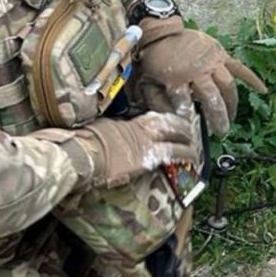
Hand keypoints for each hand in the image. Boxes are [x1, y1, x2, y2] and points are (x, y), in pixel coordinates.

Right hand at [79, 111, 198, 188]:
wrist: (80, 154)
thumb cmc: (81, 145)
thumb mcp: (95, 133)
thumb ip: (106, 132)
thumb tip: (106, 134)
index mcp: (123, 123)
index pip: (148, 119)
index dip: (161, 120)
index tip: (169, 121)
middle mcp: (137, 128)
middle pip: (164, 121)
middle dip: (179, 124)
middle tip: (189, 127)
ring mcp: (144, 141)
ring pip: (173, 134)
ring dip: (186, 137)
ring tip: (194, 142)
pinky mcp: (148, 157)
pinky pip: (172, 152)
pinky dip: (184, 154)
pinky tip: (193, 157)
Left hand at [131, 16, 266, 136]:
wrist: (162, 33)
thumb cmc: (155, 60)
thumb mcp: (147, 82)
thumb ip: (157, 102)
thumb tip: (172, 119)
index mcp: (176, 78)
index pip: (186, 104)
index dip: (190, 120)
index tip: (195, 132)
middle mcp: (197, 71)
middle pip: (212, 98)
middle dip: (218, 117)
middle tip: (221, 132)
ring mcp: (212, 62)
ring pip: (227, 85)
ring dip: (231, 104)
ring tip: (231, 118)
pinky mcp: (221, 55)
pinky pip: (239, 68)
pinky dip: (251, 78)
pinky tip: (262, 90)